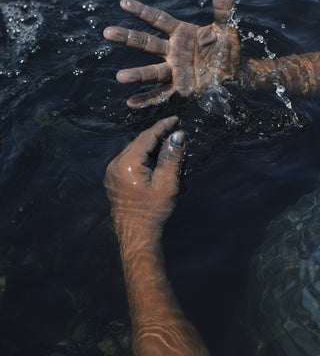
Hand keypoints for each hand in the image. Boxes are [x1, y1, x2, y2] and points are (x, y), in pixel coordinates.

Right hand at [104, 0, 240, 107]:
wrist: (237, 73)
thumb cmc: (228, 49)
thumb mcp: (227, 28)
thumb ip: (223, 8)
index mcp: (181, 33)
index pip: (158, 20)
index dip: (141, 12)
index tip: (124, 4)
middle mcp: (173, 51)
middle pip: (146, 44)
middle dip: (127, 38)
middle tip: (107, 33)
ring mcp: (175, 70)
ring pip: (152, 72)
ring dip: (136, 75)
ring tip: (120, 77)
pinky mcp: (181, 88)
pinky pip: (162, 94)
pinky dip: (147, 99)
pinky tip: (132, 103)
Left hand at [104, 116, 184, 239]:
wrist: (137, 236)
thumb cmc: (153, 211)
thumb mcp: (166, 183)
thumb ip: (171, 157)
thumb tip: (178, 134)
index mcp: (126, 163)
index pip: (146, 137)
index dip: (162, 126)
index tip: (175, 119)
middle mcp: (114, 164)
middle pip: (138, 142)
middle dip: (156, 135)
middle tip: (174, 130)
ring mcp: (111, 172)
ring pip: (133, 150)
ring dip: (149, 146)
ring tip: (166, 143)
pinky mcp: (113, 179)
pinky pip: (128, 160)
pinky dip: (141, 156)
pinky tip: (153, 159)